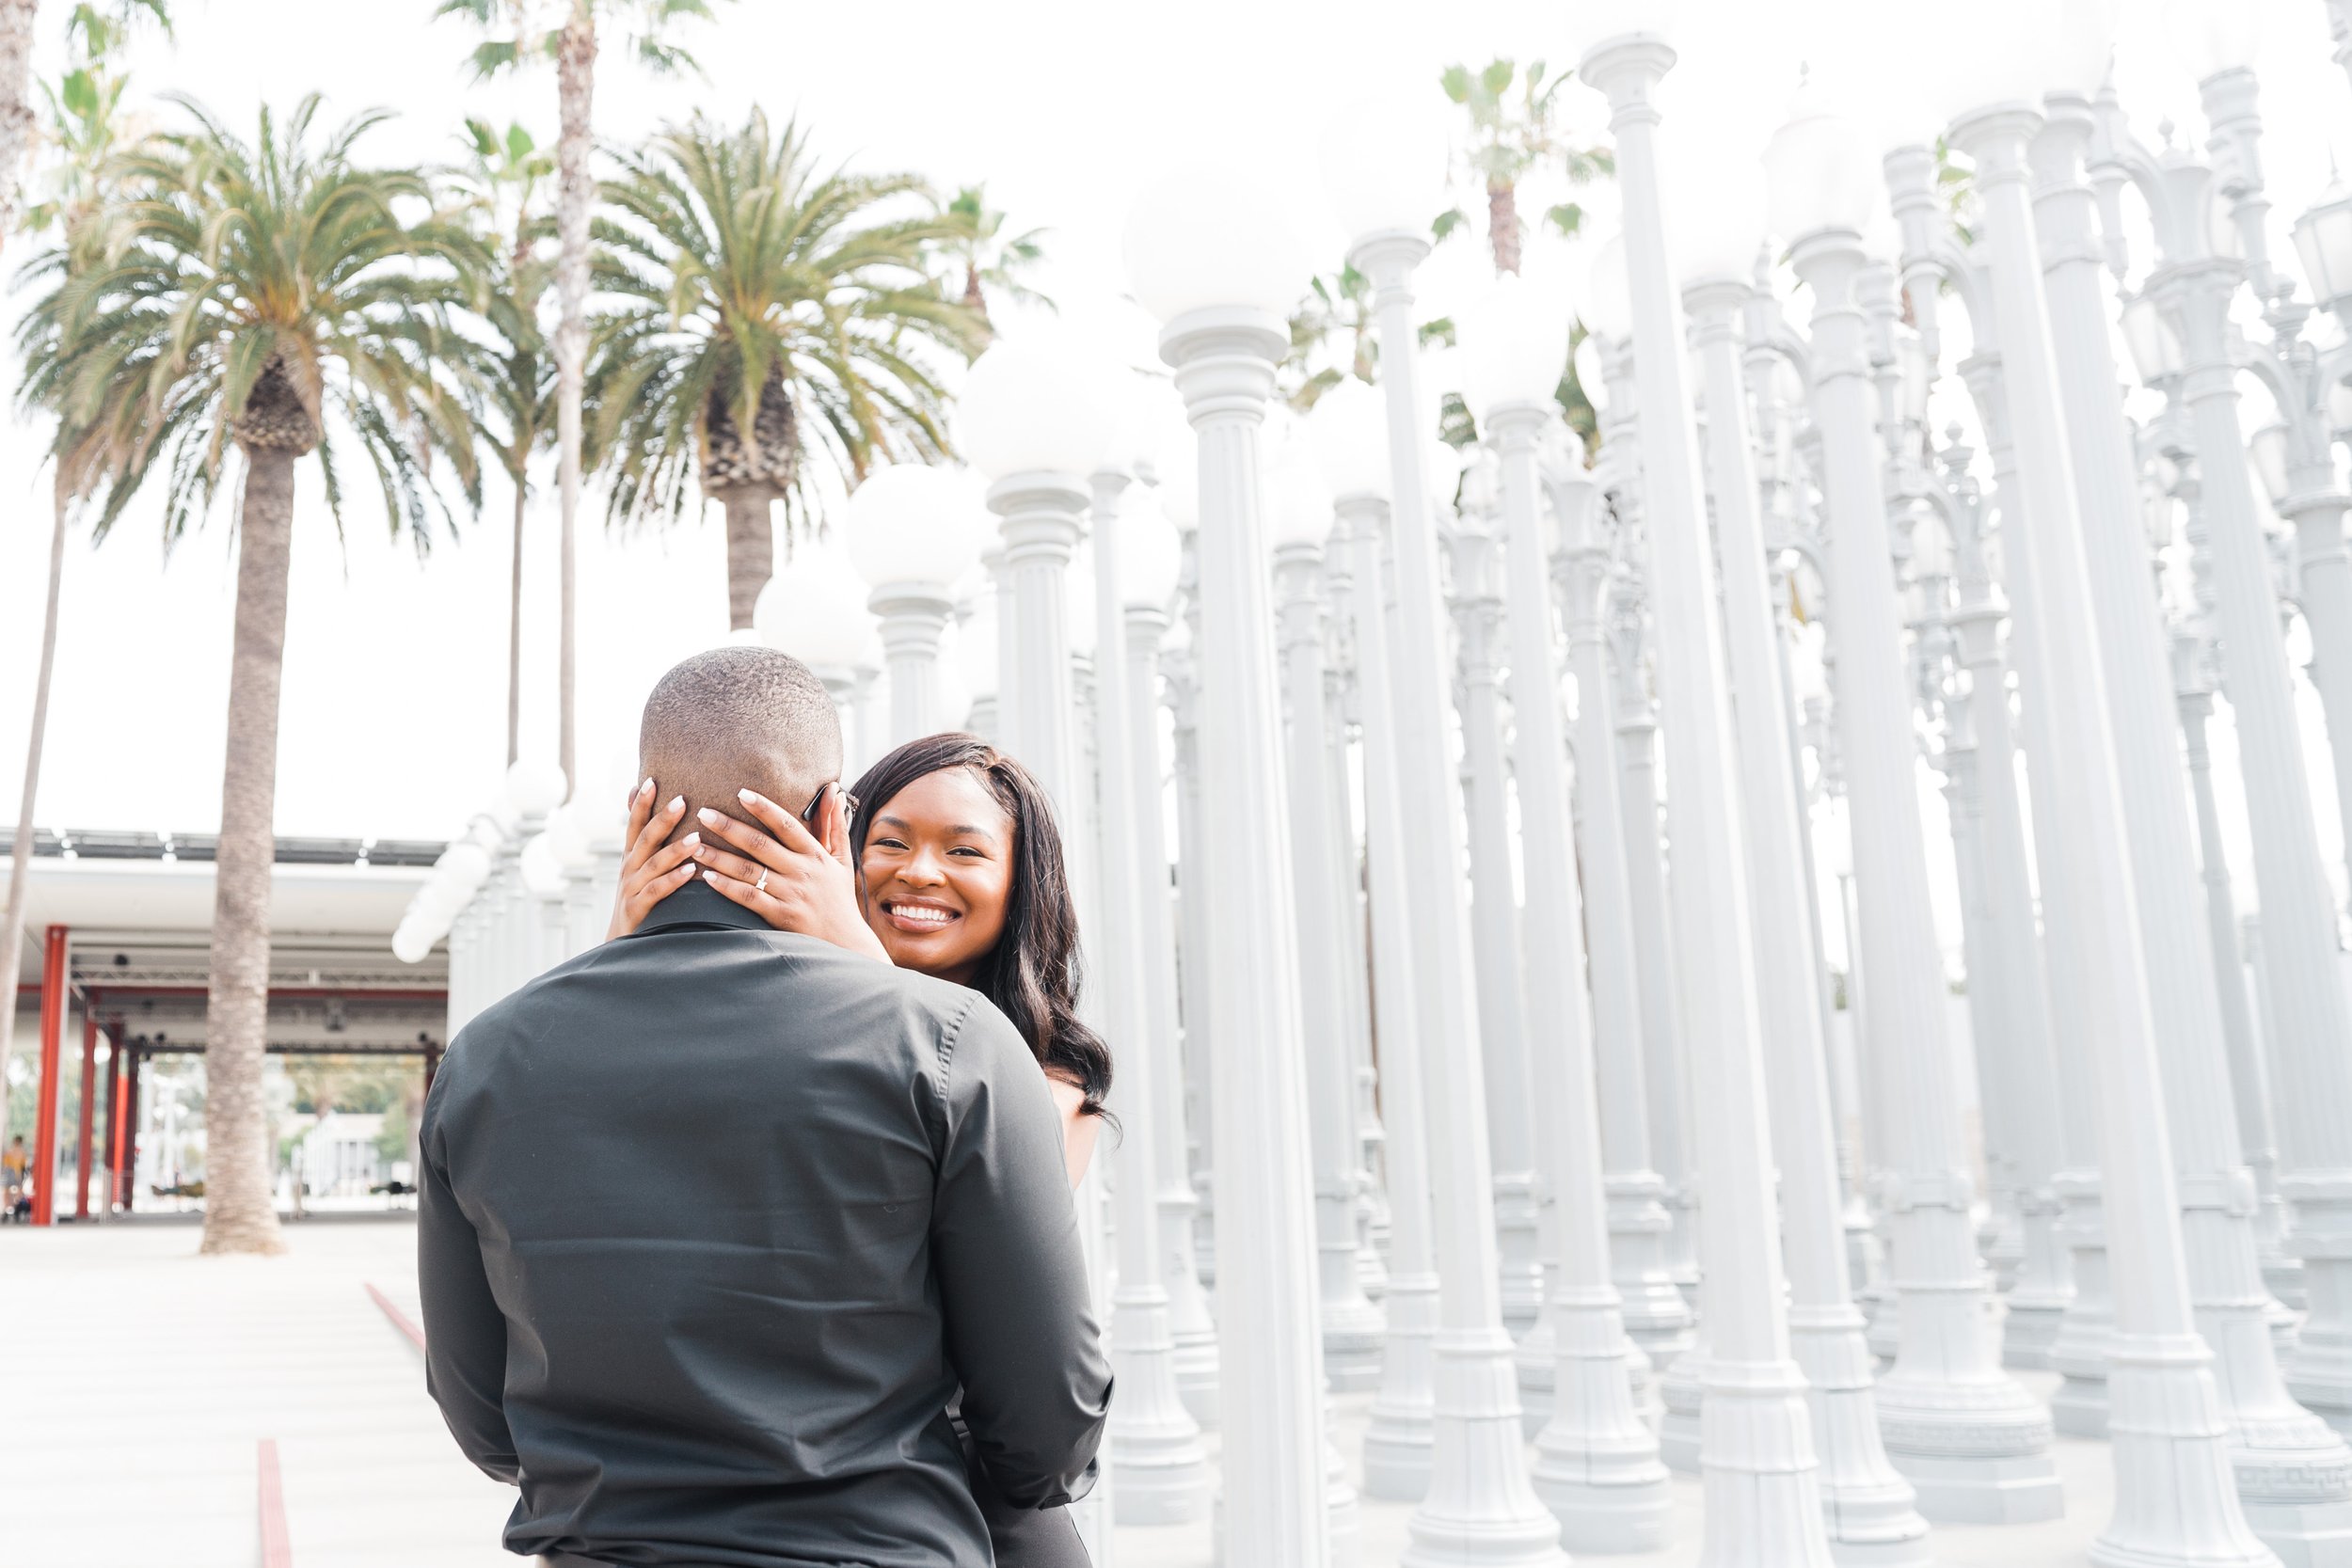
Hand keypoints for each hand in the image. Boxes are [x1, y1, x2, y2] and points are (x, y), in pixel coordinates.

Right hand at [607, 779, 696, 939]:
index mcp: (632, 856)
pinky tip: (690, 871)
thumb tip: (646, 811)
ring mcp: (631, 889)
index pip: (635, 824)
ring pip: (653, 864)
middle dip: (662, 819)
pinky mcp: (637, 910)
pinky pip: (657, 892)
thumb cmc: (640, 901)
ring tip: (697, 838)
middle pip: (645, 838)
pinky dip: (673, 880)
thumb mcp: (640, 869)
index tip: (651, 780)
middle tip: (682, 799)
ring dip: (675, 850)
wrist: (622, 946)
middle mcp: (630, 868)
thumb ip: (647, 843)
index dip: (640, 803)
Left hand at [691, 787, 889, 963]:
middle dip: (730, 828)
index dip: (764, 808)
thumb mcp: (842, 858)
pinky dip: (727, 887)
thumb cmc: (840, 897)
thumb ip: (834, 824)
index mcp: (816, 854)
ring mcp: (790, 894)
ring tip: (695, 845)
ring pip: (749, 871)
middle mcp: (802, 871)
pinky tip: (708, 878)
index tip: (741, 793)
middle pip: (760, 845)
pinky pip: (749, 898)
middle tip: (704, 813)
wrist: (845, 941)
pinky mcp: (780, 916)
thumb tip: (834, 791)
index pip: (786, 825)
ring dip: (720, 857)